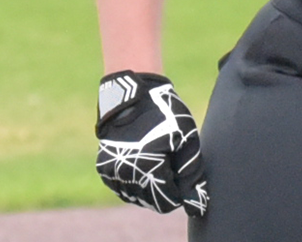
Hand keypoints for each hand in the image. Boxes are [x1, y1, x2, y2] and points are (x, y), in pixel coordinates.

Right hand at [95, 71, 209, 214]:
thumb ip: (192, 176)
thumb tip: (197, 206)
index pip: (168, 201)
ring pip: (136, 197)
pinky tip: (145, 163)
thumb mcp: (187, 140)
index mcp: (147, 168)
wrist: (134, 95)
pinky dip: (135, 182)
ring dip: (149, 186)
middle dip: (165, 188)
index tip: (182, 174)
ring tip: (157, 159)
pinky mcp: (104, 169)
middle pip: (151, 201)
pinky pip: (123, 188)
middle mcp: (125, 174)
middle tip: (170, 162)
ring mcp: (111, 173)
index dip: (180, 192)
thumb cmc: (166, 114)